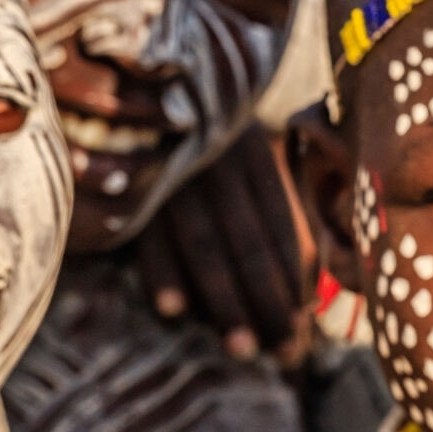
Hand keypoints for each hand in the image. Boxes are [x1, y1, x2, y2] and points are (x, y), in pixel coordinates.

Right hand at [134, 124, 314, 365]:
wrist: (128, 77)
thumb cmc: (197, 135)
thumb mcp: (239, 154)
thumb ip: (271, 210)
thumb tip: (303, 292)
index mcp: (251, 150)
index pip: (280, 223)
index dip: (294, 277)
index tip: (305, 326)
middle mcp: (214, 159)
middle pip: (248, 241)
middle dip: (268, 301)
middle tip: (285, 354)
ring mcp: (169, 169)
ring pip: (204, 244)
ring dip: (224, 300)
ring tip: (242, 349)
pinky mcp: (126, 181)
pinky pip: (146, 233)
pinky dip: (161, 271)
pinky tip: (175, 311)